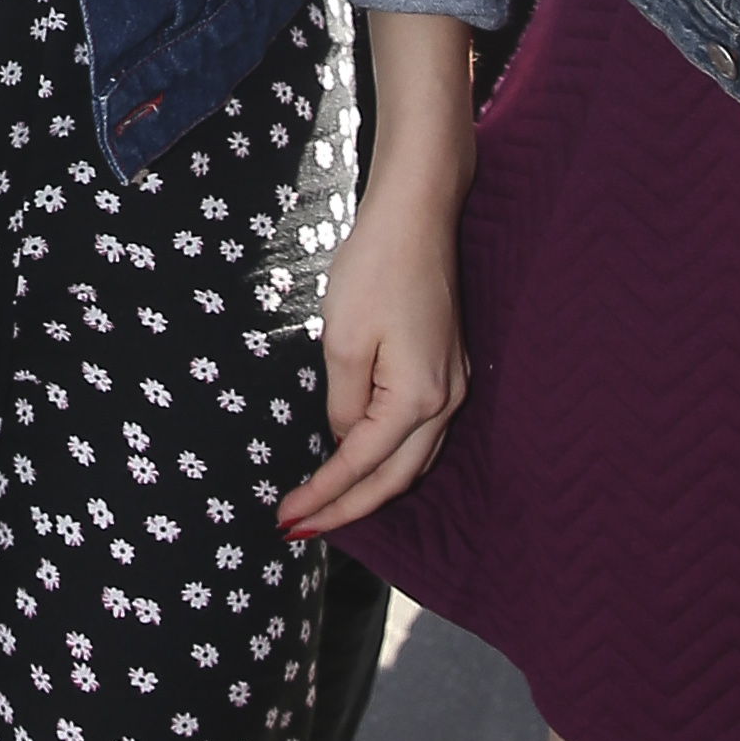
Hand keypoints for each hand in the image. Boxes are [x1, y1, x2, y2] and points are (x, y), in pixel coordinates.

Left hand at [275, 168, 467, 537]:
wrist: (417, 213)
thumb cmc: (376, 267)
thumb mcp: (342, 340)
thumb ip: (343, 402)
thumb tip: (345, 437)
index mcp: (419, 399)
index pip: (362, 465)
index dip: (323, 496)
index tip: (286, 519)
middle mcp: (447, 401)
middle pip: (396, 478)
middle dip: (348, 507)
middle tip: (301, 527)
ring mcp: (453, 384)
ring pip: (412, 460)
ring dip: (370, 487)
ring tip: (326, 505)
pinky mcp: (446, 366)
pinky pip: (419, 432)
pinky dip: (388, 455)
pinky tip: (360, 457)